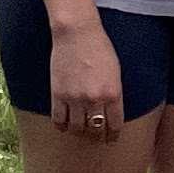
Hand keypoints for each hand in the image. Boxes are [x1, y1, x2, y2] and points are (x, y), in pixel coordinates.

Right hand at [48, 17, 126, 138]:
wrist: (77, 33)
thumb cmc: (100, 48)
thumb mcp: (115, 72)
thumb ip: (114, 94)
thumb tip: (110, 112)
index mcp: (113, 94)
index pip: (114, 126)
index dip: (112, 136)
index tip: (110, 139)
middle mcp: (94, 100)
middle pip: (95, 130)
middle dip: (96, 137)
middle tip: (95, 138)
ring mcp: (74, 98)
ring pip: (76, 129)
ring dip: (79, 133)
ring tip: (80, 132)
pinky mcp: (58, 94)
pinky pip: (59, 120)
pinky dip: (62, 126)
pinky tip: (64, 126)